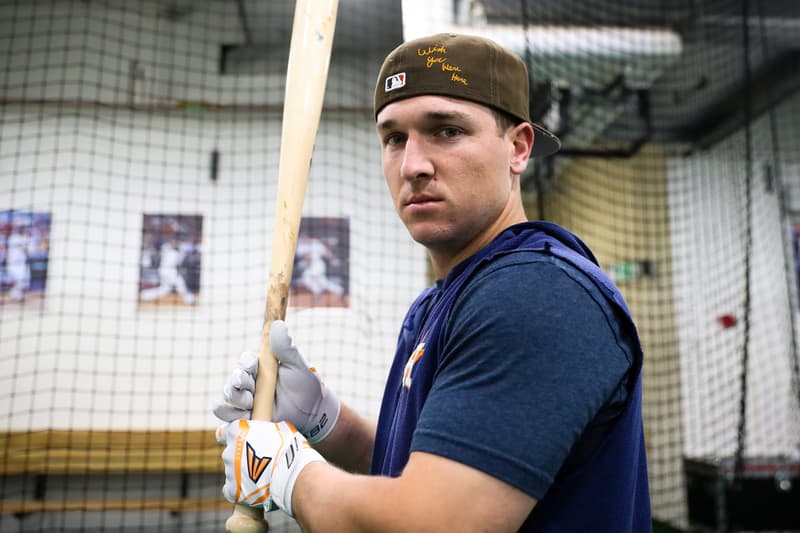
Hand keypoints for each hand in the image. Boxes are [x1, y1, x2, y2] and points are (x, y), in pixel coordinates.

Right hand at [212, 320, 339, 443]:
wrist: (313, 411)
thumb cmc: (304, 384)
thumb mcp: (297, 364)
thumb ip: (286, 347)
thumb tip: (277, 325)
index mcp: (260, 368)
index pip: (245, 362)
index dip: (246, 363)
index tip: (252, 365)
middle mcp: (250, 384)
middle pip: (233, 381)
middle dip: (237, 382)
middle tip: (247, 385)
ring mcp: (247, 403)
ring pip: (228, 400)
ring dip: (234, 400)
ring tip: (248, 402)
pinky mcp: (248, 420)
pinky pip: (229, 420)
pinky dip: (228, 419)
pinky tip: (238, 418)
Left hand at [216, 419, 324, 516]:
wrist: (291, 472)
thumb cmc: (288, 447)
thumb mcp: (280, 428)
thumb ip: (267, 430)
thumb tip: (270, 433)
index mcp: (237, 432)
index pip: (223, 433)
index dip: (228, 437)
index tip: (235, 440)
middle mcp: (229, 451)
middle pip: (232, 454)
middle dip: (242, 457)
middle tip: (261, 461)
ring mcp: (230, 472)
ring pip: (233, 472)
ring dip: (244, 473)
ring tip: (263, 476)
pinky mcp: (233, 490)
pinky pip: (231, 490)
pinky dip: (239, 490)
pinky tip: (252, 489)